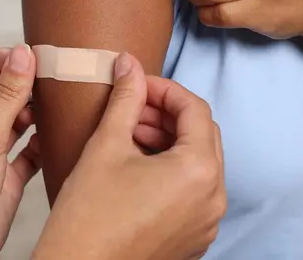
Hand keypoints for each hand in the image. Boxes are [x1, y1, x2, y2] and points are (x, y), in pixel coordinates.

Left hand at [0, 45, 40, 259]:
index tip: (33, 56)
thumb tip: (23, 55)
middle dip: (25, 85)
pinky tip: (57, 135)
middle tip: (54, 76)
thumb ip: (7, 96)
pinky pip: (29, 151)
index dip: (5, 61)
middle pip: (0, 95)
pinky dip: (43, 142)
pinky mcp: (6, 176)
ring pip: (16, 122)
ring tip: (58, 102)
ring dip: (36, 112)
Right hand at [33, 53, 225, 259]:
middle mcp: (214, 198)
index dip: (165, 89)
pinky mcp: (194, 237)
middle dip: (168, 115)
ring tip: (132, 134)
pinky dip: (173, 171)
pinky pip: (193, 191)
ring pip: (198, 164)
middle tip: (134, 108)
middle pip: (202, 135)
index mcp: (199, 171)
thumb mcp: (107, 144)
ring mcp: (206, 221)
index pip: (195, 109)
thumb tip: (129, 64)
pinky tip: (140, 166)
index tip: (139, 84)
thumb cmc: (89, 215)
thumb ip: (126, 98)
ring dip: (170, 142)